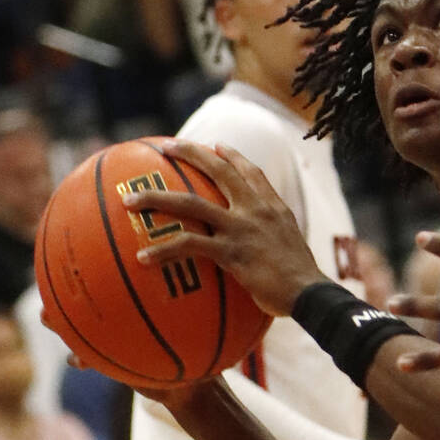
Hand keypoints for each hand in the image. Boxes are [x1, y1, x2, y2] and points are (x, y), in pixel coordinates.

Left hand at [121, 140, 326, 316]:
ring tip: (128, 201)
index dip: (232, 156)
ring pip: (190, 203)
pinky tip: (142, 258)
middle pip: (219, 171)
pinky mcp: (230, 252)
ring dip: (155, 198)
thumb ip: (275, 241)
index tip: (215, 145)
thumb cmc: (303, 282)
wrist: (310, 293)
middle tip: (166, 147)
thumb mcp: (294, 250)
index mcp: (273, 207)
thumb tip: (262, 251)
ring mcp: (241, 228)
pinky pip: (189, 245)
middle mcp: (256, 210)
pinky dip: (163, 250)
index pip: (251, 172)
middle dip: (191, 154)